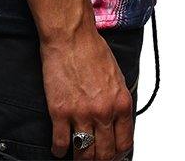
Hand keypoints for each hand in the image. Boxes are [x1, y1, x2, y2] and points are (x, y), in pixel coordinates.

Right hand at [40, 21, 133, 159]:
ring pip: (84, 153)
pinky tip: (59, 149)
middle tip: (95, 160)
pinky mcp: (61, 112)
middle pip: (105, 153)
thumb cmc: (91, 48)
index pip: (124, 143)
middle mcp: (104, 112)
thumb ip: (117, 101)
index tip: (112, 155)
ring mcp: (82, 114)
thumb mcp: (116, 76)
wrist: (71, 35)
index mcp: (121, 103)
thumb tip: (116, 120)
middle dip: (100, 160)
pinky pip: (61, 142)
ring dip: (81, 159)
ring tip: (77, 157)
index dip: (118, 154)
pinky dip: (60, 150)